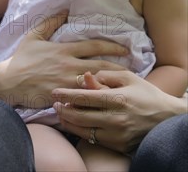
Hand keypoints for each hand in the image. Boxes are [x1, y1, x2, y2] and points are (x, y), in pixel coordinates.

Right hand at [0, 13, 128, 106]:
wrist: (8, 82)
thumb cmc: (20, 60)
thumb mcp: (32, 37)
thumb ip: (49, 23)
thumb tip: (64, 10)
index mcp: (63, 50)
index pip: (94, 46)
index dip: (112, 47)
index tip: (125, 49)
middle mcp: (68, 65)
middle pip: (101, 66)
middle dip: (120, 67)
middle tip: (133, 70)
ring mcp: (66, 82)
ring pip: (96, 82)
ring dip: (112, 84)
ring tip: (125, 86)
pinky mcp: (63, 96)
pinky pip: (85, 98)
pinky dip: (97, 98)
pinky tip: (108, 100)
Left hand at [52, 70, 185, 152]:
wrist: (168, 119)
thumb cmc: (146, 94)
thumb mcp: (128, 78)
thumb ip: (105, 75)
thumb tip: (84, 76)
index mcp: (118, 99)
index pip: (84, 97)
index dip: (66, 95)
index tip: (54, 92)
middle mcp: (116, 119)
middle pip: (79, 116)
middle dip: (63, 109)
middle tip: (55, 104)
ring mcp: (117, 135)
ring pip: (83, 130)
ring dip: (68, 122)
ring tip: (61, 114)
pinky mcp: (118, 145)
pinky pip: (93, 139)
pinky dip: (80, 131)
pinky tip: (74, 124)